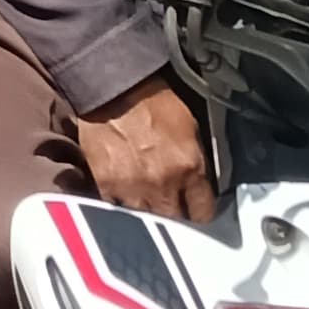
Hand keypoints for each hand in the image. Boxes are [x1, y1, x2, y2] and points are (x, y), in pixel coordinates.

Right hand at [74, 76, 215, 223]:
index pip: (203, 211)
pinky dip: (122, 205)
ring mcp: (133, 188)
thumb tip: (198, 180)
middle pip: (175, 220)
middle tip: (172, 206)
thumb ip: (195, 159)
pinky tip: (125, 195)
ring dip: (148, 212)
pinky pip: (118, 209)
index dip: (200, 211)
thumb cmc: (152, 100)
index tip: (196, 210)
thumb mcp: (189, 126)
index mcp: (189, 167)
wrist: (114, 88)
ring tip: (147, 201)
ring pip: (146, 220)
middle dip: (175, 214)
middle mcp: (164, 183)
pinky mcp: (106, 186)